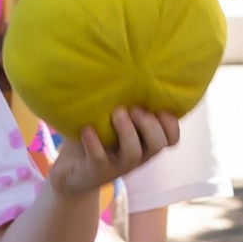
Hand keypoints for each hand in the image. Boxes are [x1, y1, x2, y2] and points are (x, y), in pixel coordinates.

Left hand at [44, 106, 179, 198]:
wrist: (71, 172)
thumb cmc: (96, 139)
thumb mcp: (112, 121)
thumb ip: (123, 104)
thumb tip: (123, 69)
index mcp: (145, 143)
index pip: (171, 138)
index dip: (171, 124)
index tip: (158, 106)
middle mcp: (137, 156)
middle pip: (159, 144)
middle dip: (150, 124)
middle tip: (134, 108)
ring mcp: (118, 166)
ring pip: (134, 153)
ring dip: (127, 130)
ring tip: (116, 112)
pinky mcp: (96, 172)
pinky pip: (99, 159)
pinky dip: (94, 142)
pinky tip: (87, 129)